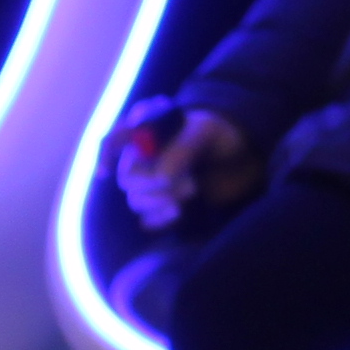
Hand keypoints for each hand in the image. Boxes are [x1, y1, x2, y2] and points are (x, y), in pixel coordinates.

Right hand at [112, 102, 256, 229]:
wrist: (244, 157)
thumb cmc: (223, 134)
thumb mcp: (206, 132)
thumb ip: (182, 149)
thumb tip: (160, 178)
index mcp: (147, 130)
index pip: (113, 140)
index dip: (105, 155)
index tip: (106, 172)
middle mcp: (144, 156)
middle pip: (127, 177)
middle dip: (153, 184)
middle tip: (189, 182)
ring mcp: (153, 182)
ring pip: (136, 200)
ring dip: (160, 201)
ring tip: (193, 189)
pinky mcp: (164, 205)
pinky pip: (147, 220)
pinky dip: (159, 220)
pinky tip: (178, 213)